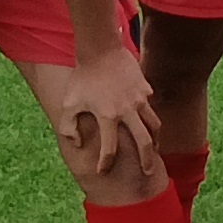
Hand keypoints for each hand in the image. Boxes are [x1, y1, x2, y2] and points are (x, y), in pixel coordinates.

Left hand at [51, 47, 158, 188]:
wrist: (100, 49)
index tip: (103, 171)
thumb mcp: (68, 103)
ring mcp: (139, 99)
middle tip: (147, 172)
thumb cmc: (82, 77)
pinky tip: (146, 122)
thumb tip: (78, 143)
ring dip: (155, 140)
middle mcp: (127, 111)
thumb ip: (69, 127)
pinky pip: (151, 107)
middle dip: (146, 160)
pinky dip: (150, 118)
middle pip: (144, 142)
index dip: (105, 163)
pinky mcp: (145, 89)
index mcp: (107, 116)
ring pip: (154, 125)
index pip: (109, 149)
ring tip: (153, 148)